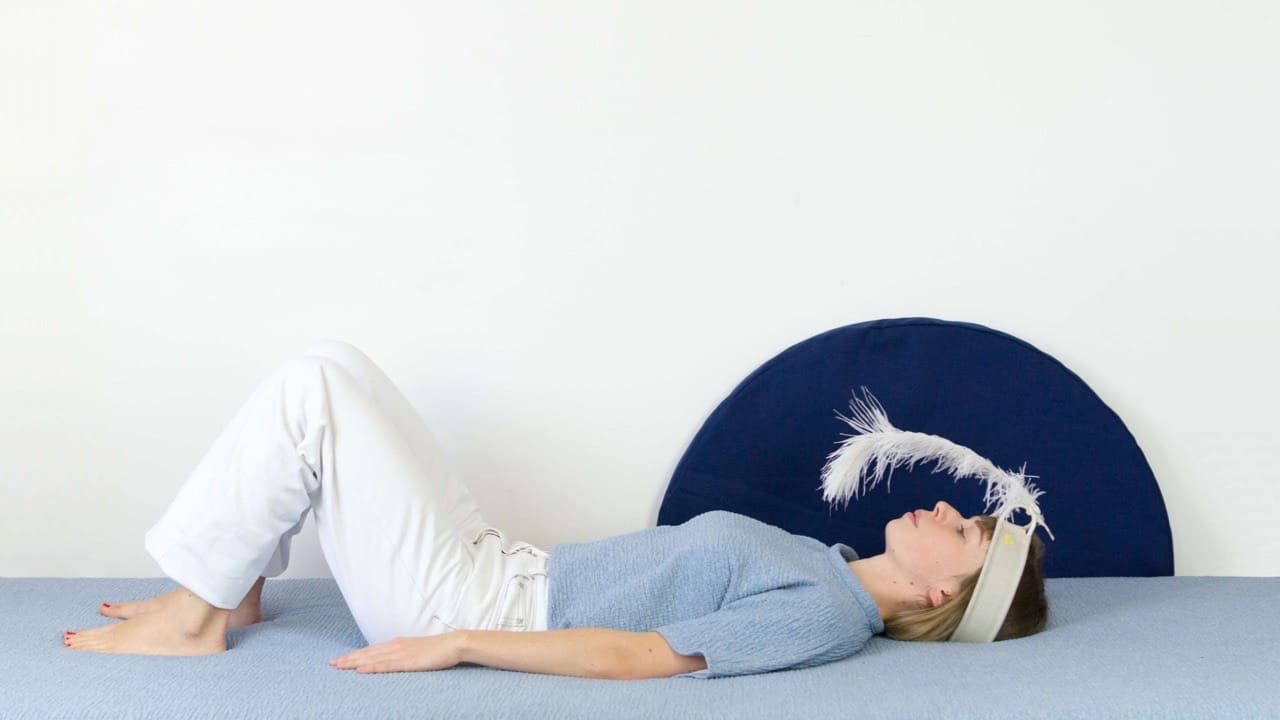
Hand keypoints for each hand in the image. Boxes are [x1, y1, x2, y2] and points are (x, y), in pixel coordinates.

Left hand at [329, 632, 463, 673]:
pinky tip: (360, 670)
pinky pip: (386, 665)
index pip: (371, 650)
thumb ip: (404, 654)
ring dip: (354, 662)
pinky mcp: (407, 661)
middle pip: (367, 653)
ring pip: (372, 658)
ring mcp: (400, 653)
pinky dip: (371, 667)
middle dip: (349, 658)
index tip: (340, 659)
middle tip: (332, 664)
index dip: (355, 654)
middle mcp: (395, 646)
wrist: (453, 644)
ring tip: (339, 666)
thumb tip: (394, 659)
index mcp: (397, 644)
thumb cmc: (438, 650)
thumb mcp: (417, 651)